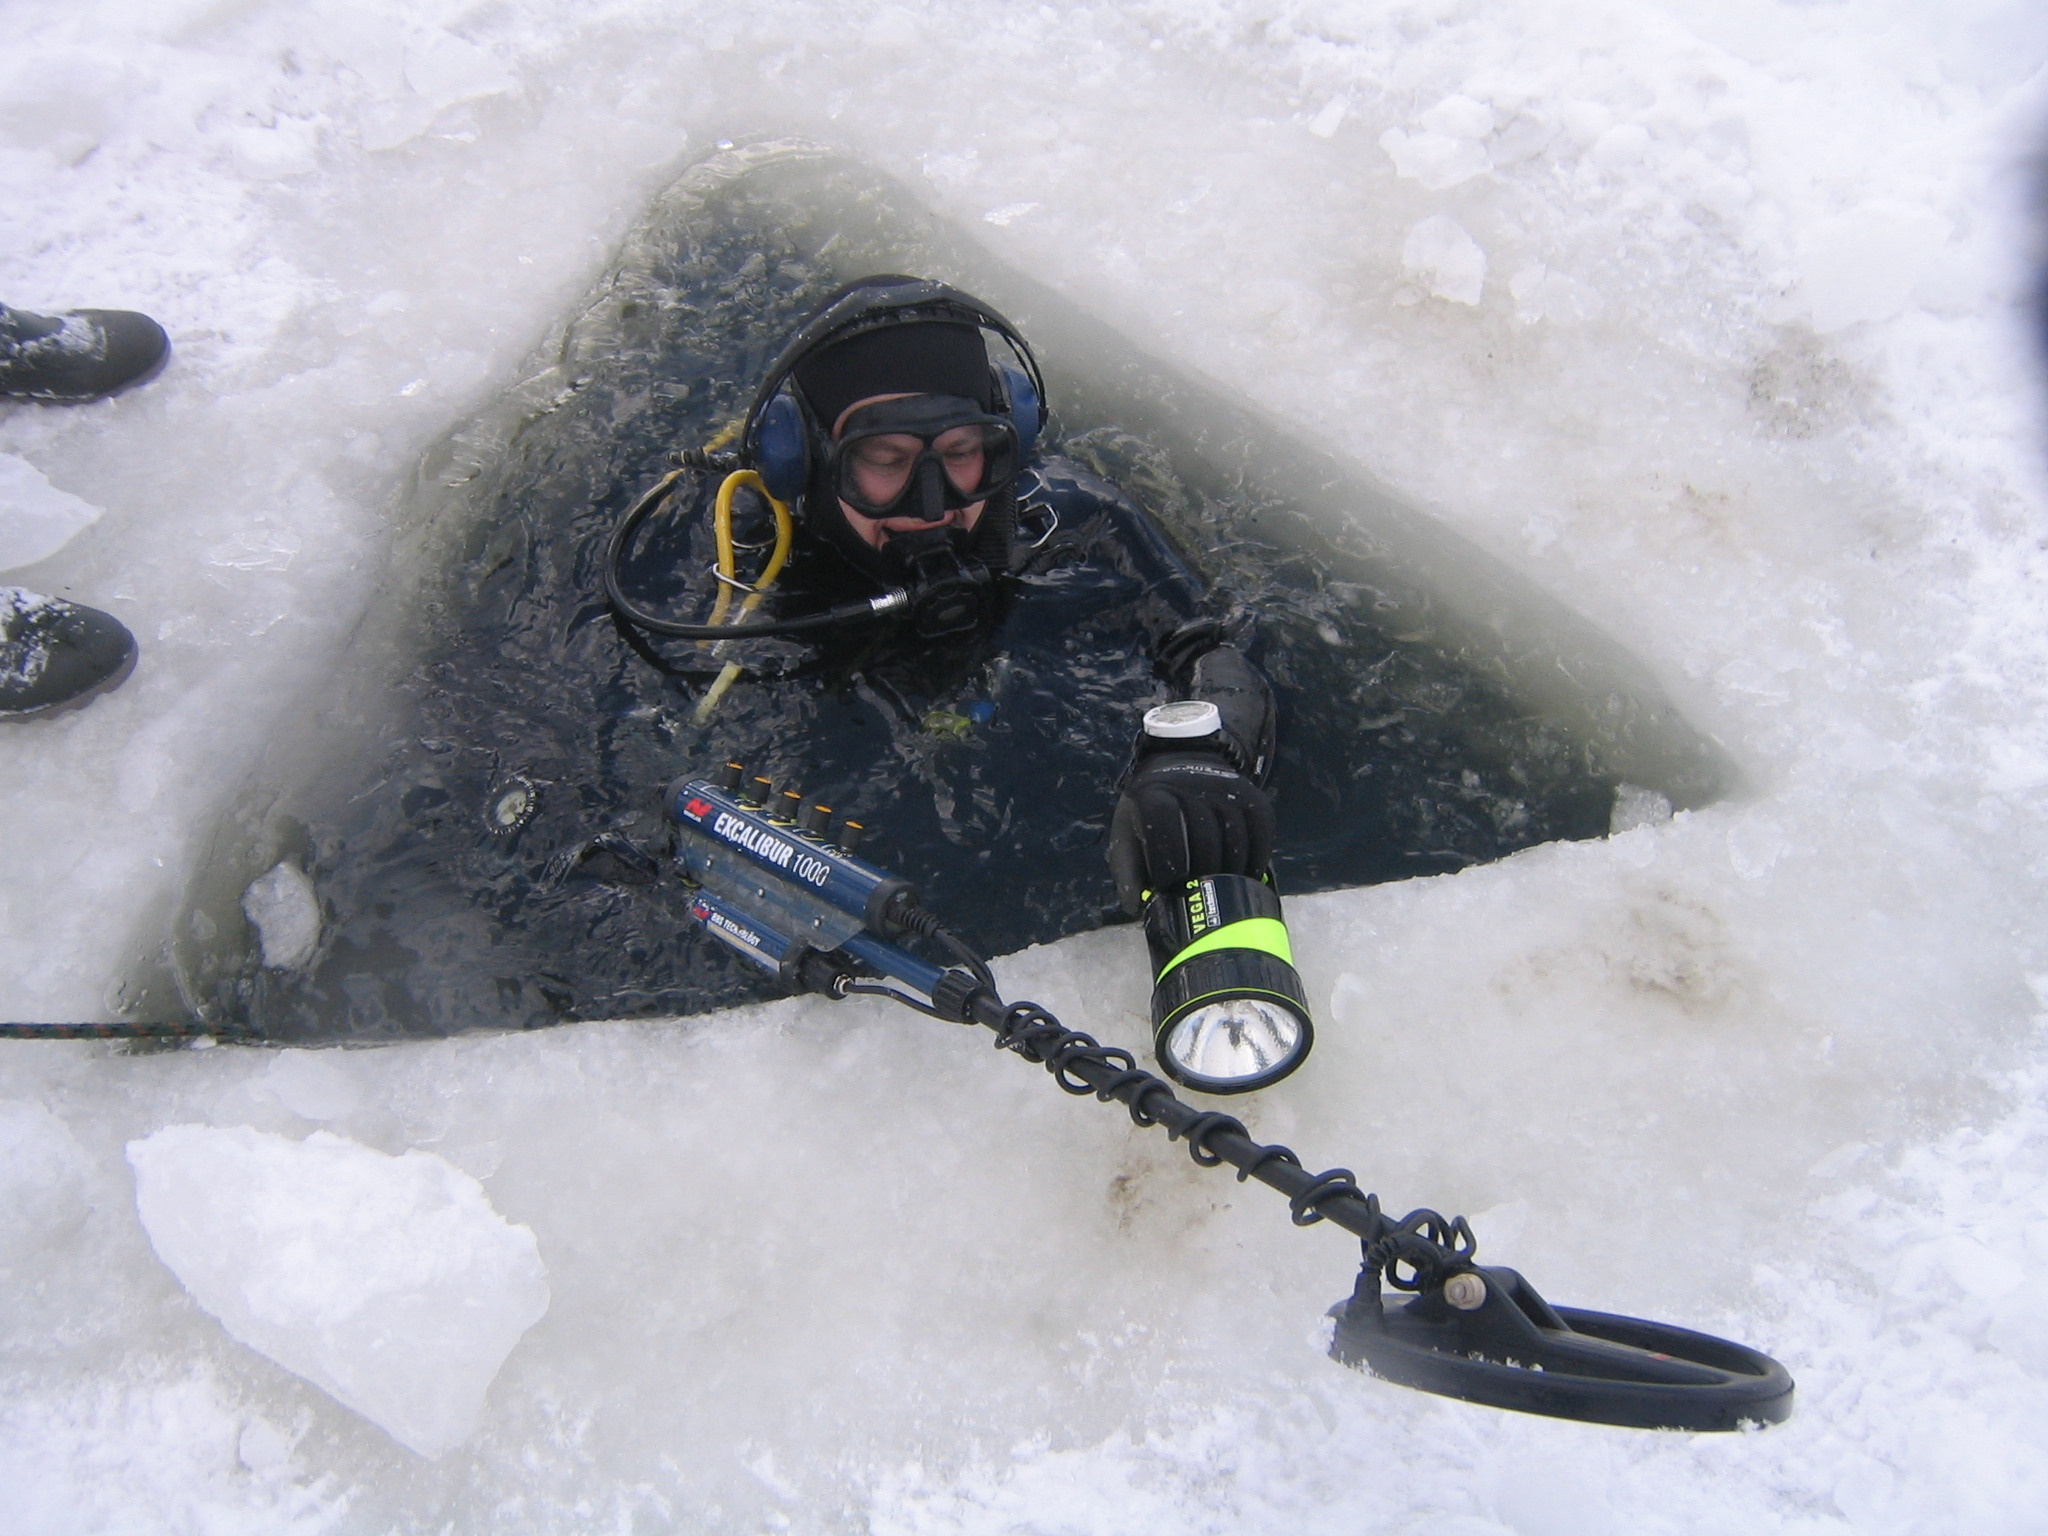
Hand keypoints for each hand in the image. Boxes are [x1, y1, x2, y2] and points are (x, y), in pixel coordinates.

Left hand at [1107, 752, 1274, 914]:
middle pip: (1205, 836)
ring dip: (1233, 870)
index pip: (1164, 826)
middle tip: (1200, 895)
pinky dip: (1259, 855)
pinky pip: (1261, 827)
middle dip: (1203, 873)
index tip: (1168, 887)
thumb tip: (1136, 907)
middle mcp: (1191, 784)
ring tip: (1226, 892)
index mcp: (1153, 793)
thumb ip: (1128, 871)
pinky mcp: (1250, 793)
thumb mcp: (1129, 833)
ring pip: (1236, 834)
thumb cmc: (1150, 811)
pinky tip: (1249, 876)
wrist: (1181, 764)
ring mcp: (1224, 787)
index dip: (1168, 863)